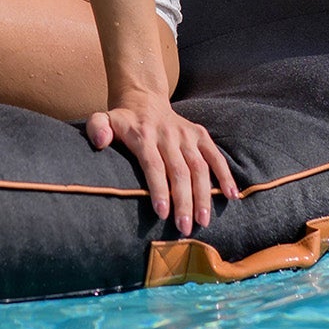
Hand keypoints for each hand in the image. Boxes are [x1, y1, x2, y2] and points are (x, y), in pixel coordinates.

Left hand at [86, 95, 239, 235]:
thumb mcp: (102, 118)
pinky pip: (215, 156)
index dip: (158, 189)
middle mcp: (168, 135)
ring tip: (203, 221)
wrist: (144, 99)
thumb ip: (97, 128)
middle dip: (183, 202)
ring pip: (199, 167)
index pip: (153, 164)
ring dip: (203, 195)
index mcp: (143, 135)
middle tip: (184, 229)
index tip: (162, 213)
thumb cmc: (122, 121)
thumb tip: (100, 141)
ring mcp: (186, 135)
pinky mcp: (200, 135)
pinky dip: (225, 175)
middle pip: (179, 171)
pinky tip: (231, 196)